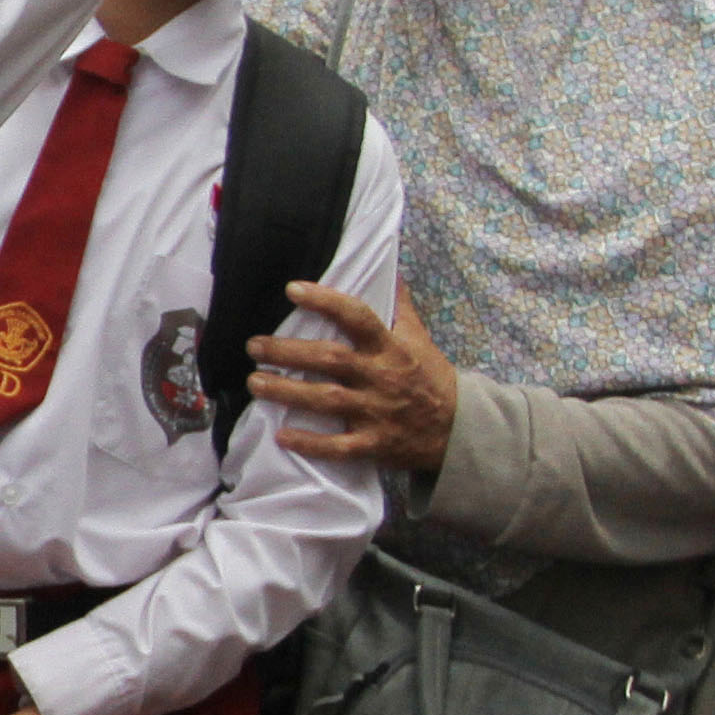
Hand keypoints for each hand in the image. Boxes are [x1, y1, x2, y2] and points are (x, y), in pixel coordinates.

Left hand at [251, 282, 457, 474]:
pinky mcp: (375, 444)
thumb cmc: (431, 378)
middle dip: (288, 351)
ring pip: (327, 400)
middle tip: (254, 345)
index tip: (292, 289)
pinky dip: (311, 444)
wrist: (460, 429)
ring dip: (287, 391)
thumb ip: (398, 305)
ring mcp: (377, 412)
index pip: (358, 317)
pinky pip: (339, 446)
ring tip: (255, 382)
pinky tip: (282, 436)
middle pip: (330, 359)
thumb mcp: (419, 338)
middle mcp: (381, 377)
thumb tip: (389, 267)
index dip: (326, 301)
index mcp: (390, 348)